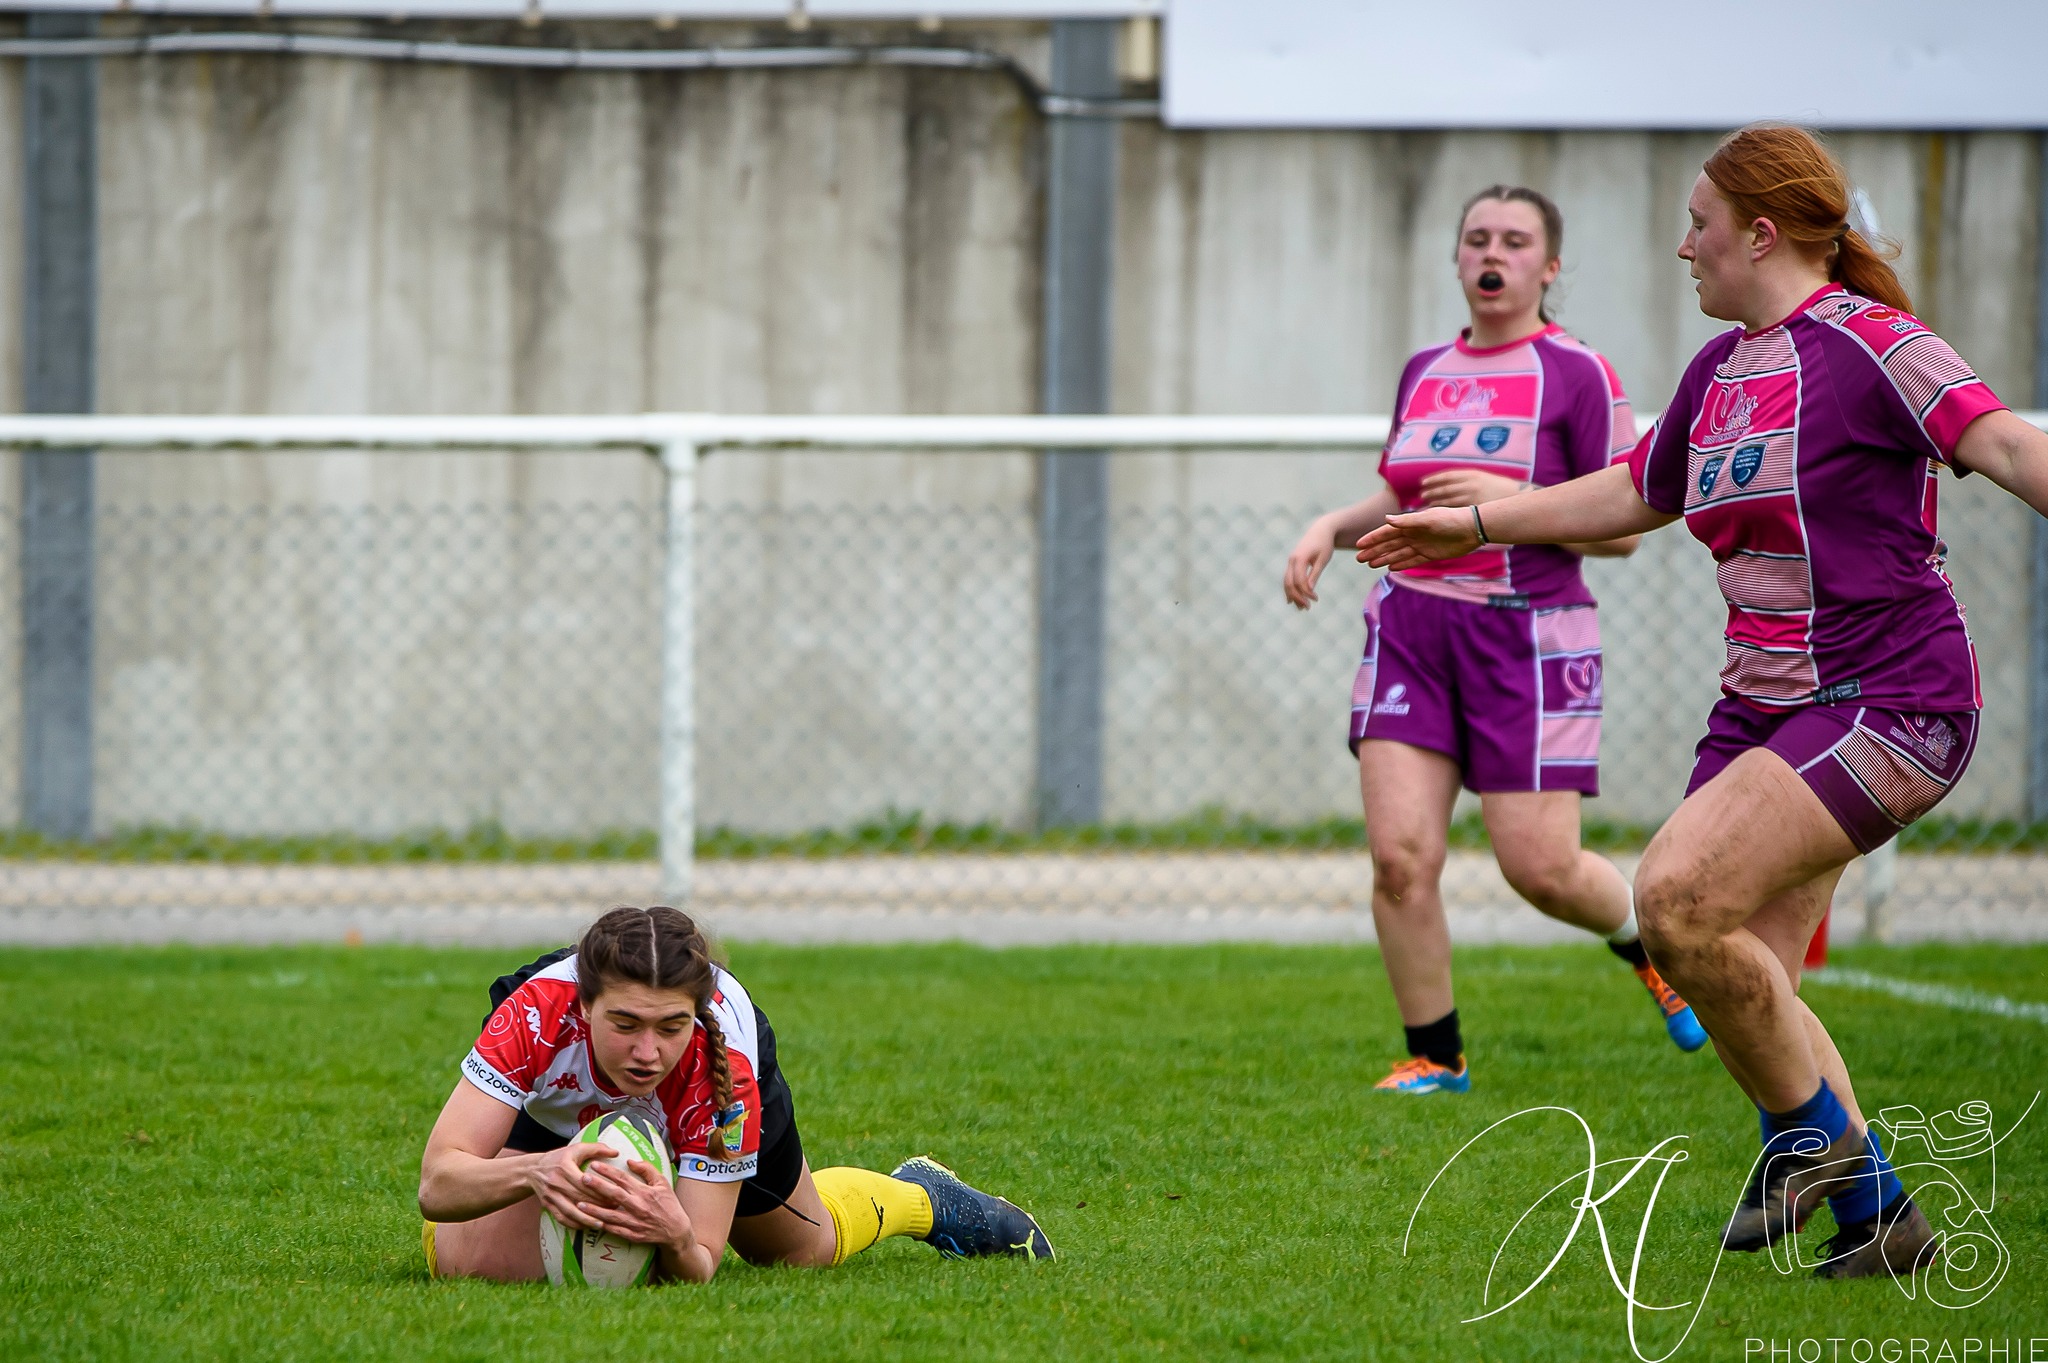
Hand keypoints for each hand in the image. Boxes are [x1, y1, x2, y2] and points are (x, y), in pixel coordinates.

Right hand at [528, 1143, 617, 1230]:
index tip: (615, 1194)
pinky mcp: (547, 1205)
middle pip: (579, 1198)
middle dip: (598, 1205)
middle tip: (614, 1209)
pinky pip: (561, 1218)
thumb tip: (616, 1152)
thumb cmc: (558, 1158)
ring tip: (602, 1223)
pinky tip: (586, 1226)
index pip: (584, 1182)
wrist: (532, 1170)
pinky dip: (574, 1224)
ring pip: (570, 1211)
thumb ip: (596, 1148)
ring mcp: (550, 1196)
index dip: (600, 1190)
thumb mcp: (576, 1148)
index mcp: (564, 1168)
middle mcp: (556, 1183)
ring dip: (586, 1219)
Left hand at [576, 1160, 695, 1254]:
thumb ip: (647, 1170)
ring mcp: (634, 1222)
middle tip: (582, 1179)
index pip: (623, 1178)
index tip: (594, 1165)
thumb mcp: (663, 1183)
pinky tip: (590, 1222)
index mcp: (645, 1192)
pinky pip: (614, 1230)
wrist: (676, 1231)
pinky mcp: (632, 1234)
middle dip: (597, 1186)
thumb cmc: (669, 1204)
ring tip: (579, 1204)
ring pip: (610, 1215)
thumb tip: (630, 1161)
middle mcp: (638, 1206)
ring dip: (594, 1210)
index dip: (608, 1171)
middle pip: (614, 1194)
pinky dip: (602, 1226)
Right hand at [1283, 517, 1337, 609]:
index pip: (1299, 580)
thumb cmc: (1324, 544)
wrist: (1320, 530)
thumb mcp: (1323, 559)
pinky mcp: (1292, 563)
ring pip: (1286, 582)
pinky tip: (1293, 600)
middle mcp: (1292, 560)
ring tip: (1301, 608)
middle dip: (1297, 597)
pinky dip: (1290, 590)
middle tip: (1307, 608)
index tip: (1315, 599)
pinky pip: (1288, 579)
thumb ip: (1315, 574)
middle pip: (1289, 583)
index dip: (1306, 592)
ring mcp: (1290, 561)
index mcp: (1300, 558)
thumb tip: (1309, 589)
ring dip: (1292, 595)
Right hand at [1356, 508, 1481, 571]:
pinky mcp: (1430, 554)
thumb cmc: (1450, 519)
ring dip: (1384, 558)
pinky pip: (1412, 561)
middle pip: (1389, 544)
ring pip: (1398, 553)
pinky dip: (1401, 564)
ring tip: (1370, 565)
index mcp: (1410, 524)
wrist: (1472, 528)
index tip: (1359, 545)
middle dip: (1374, 550)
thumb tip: (1386, 520)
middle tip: (1359, 558)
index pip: (1386, 532)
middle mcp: (1413, 534)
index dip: (1372, 538)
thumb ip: (1407, 521)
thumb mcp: (1428, 519)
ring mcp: (1421, 545)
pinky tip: (1390, 568)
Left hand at [1419, 469, 1522, 506]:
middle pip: (1444, 488)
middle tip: (1421, 495)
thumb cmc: (1498, 487)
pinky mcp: (1474, 509)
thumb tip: (1447, 482)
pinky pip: (1454, 510)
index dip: (1433, 479)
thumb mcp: (1482, 477)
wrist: (1515, 497)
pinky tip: (1436, 514)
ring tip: (1424, 505)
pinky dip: (1443, 511)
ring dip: (1434, 502)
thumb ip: (1466, 479)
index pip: (1446, 476)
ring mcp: (1471, 497)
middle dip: (1431, 492)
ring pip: (1447, 500)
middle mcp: (1470, 484)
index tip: (1422, 482)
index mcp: (1471, 474)